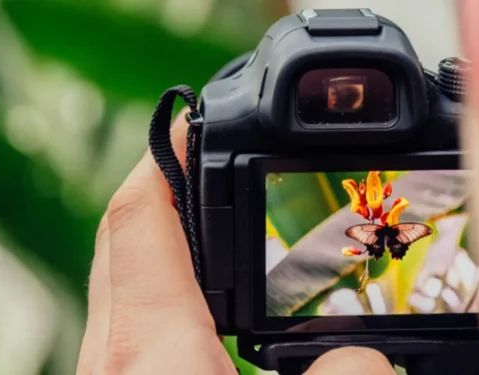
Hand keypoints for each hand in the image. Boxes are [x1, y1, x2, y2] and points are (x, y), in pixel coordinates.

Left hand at [75, 111, 395, 373]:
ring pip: (121, 276)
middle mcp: (115, 351)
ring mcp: (108, 367)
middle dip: (165, 186)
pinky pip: (129, 314)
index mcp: (152, 347)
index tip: (198, 121)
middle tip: (210, 162)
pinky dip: (161, 286)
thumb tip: (370, 356)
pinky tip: (202, 305)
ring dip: (163, 237)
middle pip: (125, 235)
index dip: (168, 155)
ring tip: (214, 222)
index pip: (141, 215)